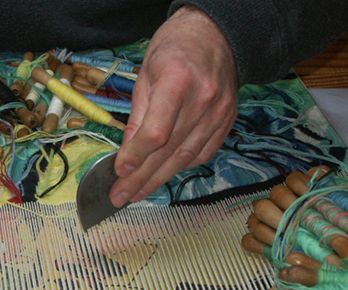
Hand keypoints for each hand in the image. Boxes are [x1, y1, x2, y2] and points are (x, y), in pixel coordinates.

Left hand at [110, 6, 238, 206]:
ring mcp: (219, 112)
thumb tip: (126, 154)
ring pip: (186, 157)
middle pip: (169, 150)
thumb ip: (137, 116)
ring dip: (160, 179)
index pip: (156, 132)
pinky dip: (182, 166)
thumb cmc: (174, 49)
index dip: (136, 156)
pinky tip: (165, 175)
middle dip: (142, 178)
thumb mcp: (146, 75)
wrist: (216, 34)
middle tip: (120, 197)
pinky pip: (204, 153)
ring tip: (137, 194)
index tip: (119, 171)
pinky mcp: (228, 121)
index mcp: (177, 81)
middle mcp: (203, 100)